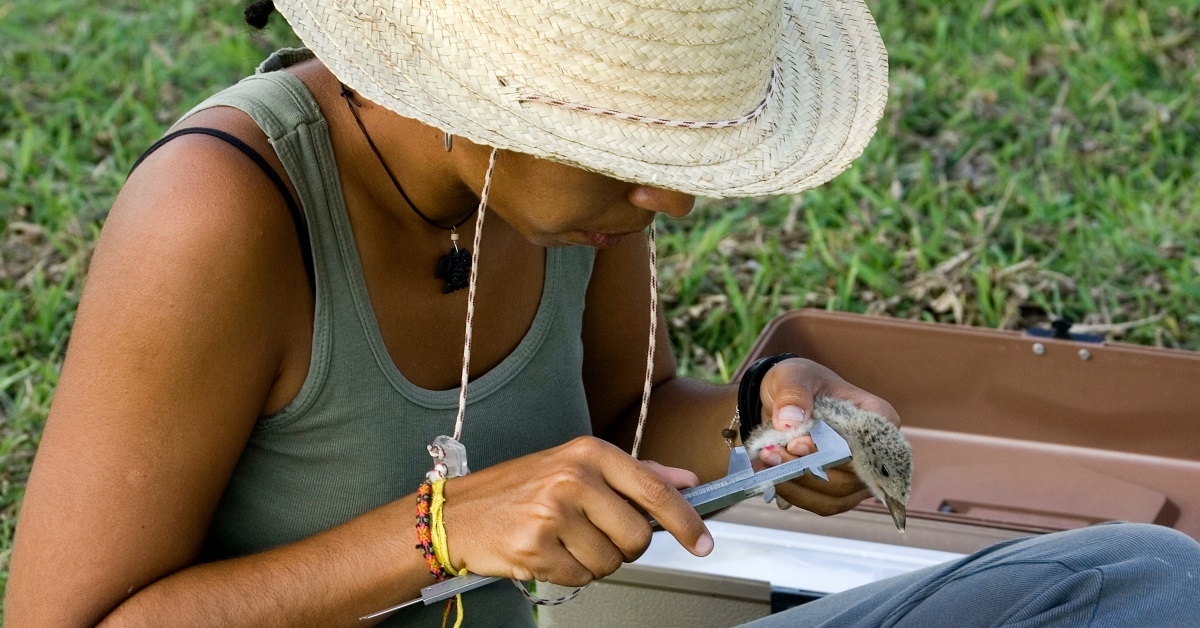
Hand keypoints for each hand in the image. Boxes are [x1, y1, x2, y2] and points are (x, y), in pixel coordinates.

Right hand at [441, 436, 711, 586]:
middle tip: (599, 535)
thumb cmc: (521, 489)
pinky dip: (571, 573)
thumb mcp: (577, 465)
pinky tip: (549, 553)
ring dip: (595, 560)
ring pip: (611, 561)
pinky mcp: (536, 547)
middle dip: (626, 546)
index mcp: (589, 453)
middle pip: (637, 536)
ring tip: (565, 540)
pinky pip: (581, 577)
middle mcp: (572, 478)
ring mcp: (552, 513)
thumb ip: (637, 472)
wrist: (458, 513)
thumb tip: (685, 480)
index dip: (686, 521)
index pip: (654, 490)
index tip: (703, 541)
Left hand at [753, 358, 900, 515]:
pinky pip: (821, 503)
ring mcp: (859, 475)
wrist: (783, 401)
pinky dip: (794, 493)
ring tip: (767, 462)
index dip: (835, 450)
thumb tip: (791, 421)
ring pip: (835, 496)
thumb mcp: (793, 376)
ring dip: (797, 484)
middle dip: (806, 469)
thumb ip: (793, 393)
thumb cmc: (799, 383)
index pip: (871, 444)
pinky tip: (770, 476)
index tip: (796, 444)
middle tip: (770, 453)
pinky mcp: (839, 491)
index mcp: (877, 416)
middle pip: (849, 477)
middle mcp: (875, 451)